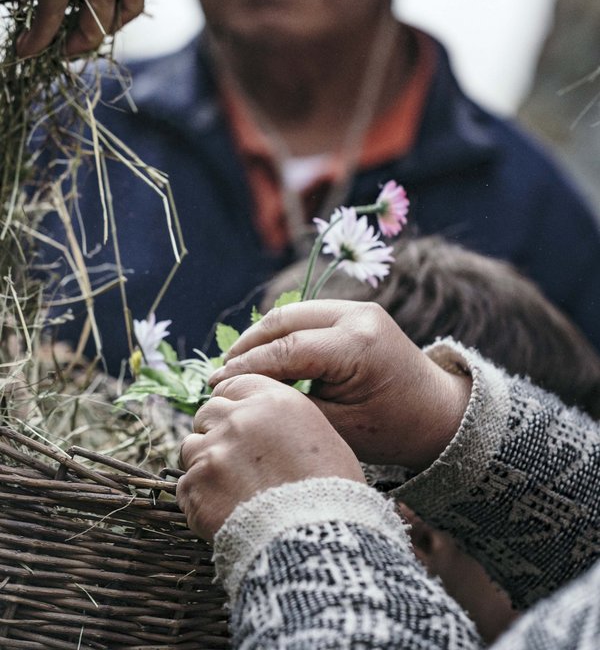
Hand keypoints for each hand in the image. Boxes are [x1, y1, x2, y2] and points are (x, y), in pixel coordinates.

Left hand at [177, 374, 364, 540]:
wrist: (315, 539)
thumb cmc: (331, 492)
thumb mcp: (323, 437)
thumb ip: (285, 423)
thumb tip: (269, 430)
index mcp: (273, 400)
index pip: (233, 384)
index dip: (231, 402)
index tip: (233, 418)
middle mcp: (238, 418)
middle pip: (207, 411)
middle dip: (214, 430)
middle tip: (230, 457)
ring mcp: (212, 451)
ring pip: (190, 447)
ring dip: (203, 463)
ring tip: (227, 488)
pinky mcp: (195, 485)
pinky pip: (185, 486)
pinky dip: (199, 499)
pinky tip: (222, 512)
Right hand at [209, 301, 471, 469]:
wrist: (438, 413)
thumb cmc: (391, 429)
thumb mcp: (338, 427)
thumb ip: (291, 405)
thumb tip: (244, 393)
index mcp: (358, 344)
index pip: (287, 349)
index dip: (247, 368)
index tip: (215, 385)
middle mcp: (358, 315)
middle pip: (284, 320)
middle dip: (247, 346)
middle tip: (219, 374)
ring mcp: (358, 307)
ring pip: (292, 312)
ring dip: (260, 337)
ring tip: (234, 365)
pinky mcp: (356, 310)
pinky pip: (307, 315)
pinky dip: (281, 333)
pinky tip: (262, 356)